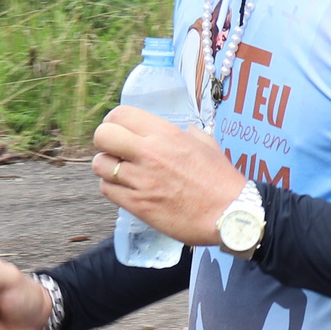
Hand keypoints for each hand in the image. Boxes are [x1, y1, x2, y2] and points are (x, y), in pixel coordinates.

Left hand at [91, 105, 245, 246]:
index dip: (114, 122)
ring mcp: (141, 180)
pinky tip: (124, 189)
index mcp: (165, 134)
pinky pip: (107, 189)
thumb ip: (189, 134)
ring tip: (118, 172)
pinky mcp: (138, 204)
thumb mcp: (206, 145)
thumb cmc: (221, 181)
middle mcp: (149, 153)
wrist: (230, 214)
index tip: (119, 130)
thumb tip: (185, 130)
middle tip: (114, 151)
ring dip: (106, 167)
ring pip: (100, 165)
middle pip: (102, 136)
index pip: (120, 115)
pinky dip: (111, 188)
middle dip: (104, 142)